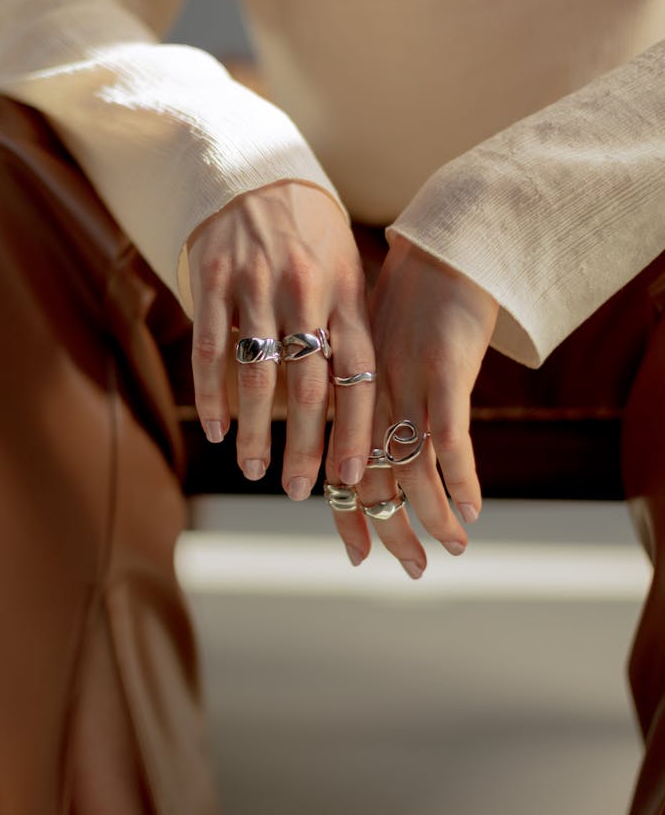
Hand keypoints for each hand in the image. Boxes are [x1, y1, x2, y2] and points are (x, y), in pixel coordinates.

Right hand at [188, 182, 375, 499]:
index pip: (357, 374)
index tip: (351, 477)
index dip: (355, 429)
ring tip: (253, 469)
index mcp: (345, 294)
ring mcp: (257, 284)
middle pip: (308, 385)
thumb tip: (362, 405)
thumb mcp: (344, 272)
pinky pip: (211, 347)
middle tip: (299, 491)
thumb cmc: (308, 237)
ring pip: (257, 373)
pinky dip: (210, 394)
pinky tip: (213, 429)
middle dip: (305, 445)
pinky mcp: (213, 277)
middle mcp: (305, 291)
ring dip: (253, 430)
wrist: (254, 172)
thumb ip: (351, 329)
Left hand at [327, 234, 498, 575]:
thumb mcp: (379, 348)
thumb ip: (371, 392)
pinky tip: (473, 508)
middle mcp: (373, 397)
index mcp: (353, 394)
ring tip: (452, 549)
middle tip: (411, 569)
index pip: (342, 470)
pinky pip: (449, 438)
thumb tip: (374, 434)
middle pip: (373, 480)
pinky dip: (462, 479)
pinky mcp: (443, 371)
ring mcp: (406, 385)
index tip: (356, 555)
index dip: (347, 516)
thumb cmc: (413, 298)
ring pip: (412, 469)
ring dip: (432, 517)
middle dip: (389, 531)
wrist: (442, 245)